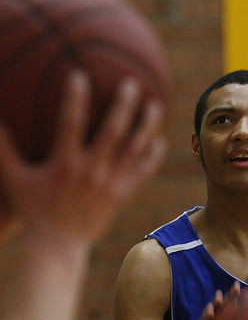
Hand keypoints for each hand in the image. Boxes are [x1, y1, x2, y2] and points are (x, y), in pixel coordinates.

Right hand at [0, 70, 166, 250]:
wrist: (58, 245)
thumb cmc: (35, 209)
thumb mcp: (16, 179)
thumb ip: (4, 151)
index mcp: (64, 164)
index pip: (70, 124)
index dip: (75, 99)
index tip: (80, 74)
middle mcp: (91, 171)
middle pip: (112, 132)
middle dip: (123, 106)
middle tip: (132, 83)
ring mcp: (109, 183)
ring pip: (133, 149)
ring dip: (146, 126)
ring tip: (156, 105)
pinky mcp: (121, 195)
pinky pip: (142, 173)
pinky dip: (152, 157)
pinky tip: (160, 142)